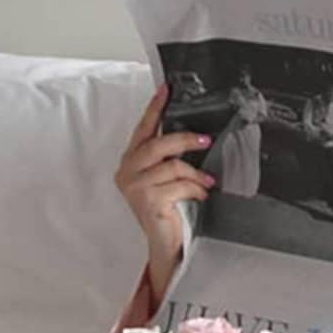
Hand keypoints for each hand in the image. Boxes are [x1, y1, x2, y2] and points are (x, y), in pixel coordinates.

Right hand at [114, 86, 216, 304]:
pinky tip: (201, 195)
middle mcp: (127, 171)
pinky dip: (195, 188)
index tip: (167, 89)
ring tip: (206, 181)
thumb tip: (195, 135)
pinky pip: (179, 184)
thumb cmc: (168, 209)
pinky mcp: (147, 201)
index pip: (143, 129)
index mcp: (130, 161)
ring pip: (172, 165)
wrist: (165, 243)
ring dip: (195, 174)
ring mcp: (134, 187)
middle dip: (185, 139)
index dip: (155, 108)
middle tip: (206, 140)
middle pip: (158, 144)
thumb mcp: (167, 178)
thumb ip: (170, 158)